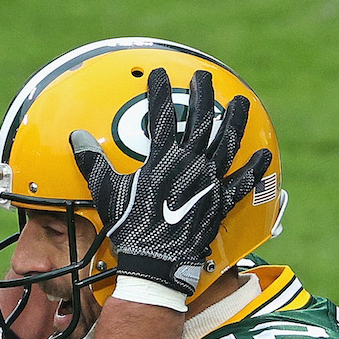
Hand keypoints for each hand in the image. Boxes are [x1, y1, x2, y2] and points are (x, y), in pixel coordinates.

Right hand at [69, 67, 271, 299]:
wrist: (155, 265)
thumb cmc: (130, 230)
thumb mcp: (107, 194)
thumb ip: (94, 163)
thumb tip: (76, 138)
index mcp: (162, 160)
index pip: (162, 116)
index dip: (160, 91)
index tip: (159, 73)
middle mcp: (190, 165)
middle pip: (201, 121)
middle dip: (203, 96)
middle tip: (205, 77)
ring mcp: (208, 183)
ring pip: (226, 144)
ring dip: (235, 122)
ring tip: (241, 103)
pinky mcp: (219, 204)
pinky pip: (241, 184)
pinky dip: (252, 170)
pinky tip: (263, 156)